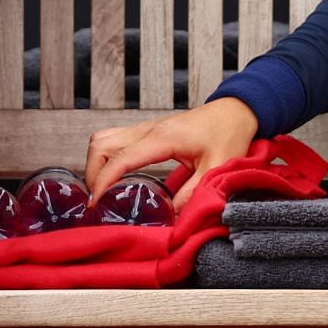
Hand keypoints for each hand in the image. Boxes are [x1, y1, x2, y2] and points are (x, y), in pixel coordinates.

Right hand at [84, 97, 259, 209]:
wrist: (235, 111)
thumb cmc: (228, 134)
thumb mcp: (217, 168)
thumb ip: (193, 193)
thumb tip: (171, 216)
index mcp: (162, 138)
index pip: (120, 158)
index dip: (103, 181)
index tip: (96, 203)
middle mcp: (149, 129)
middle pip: (101, 144)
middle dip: (92, 172)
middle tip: (97, 199)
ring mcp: (146, 128)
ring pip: (104, 138)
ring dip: (96, 162)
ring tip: (101, 189)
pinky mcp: (148, 131)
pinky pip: (115, 139)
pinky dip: (106, 157)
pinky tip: (114, 176)